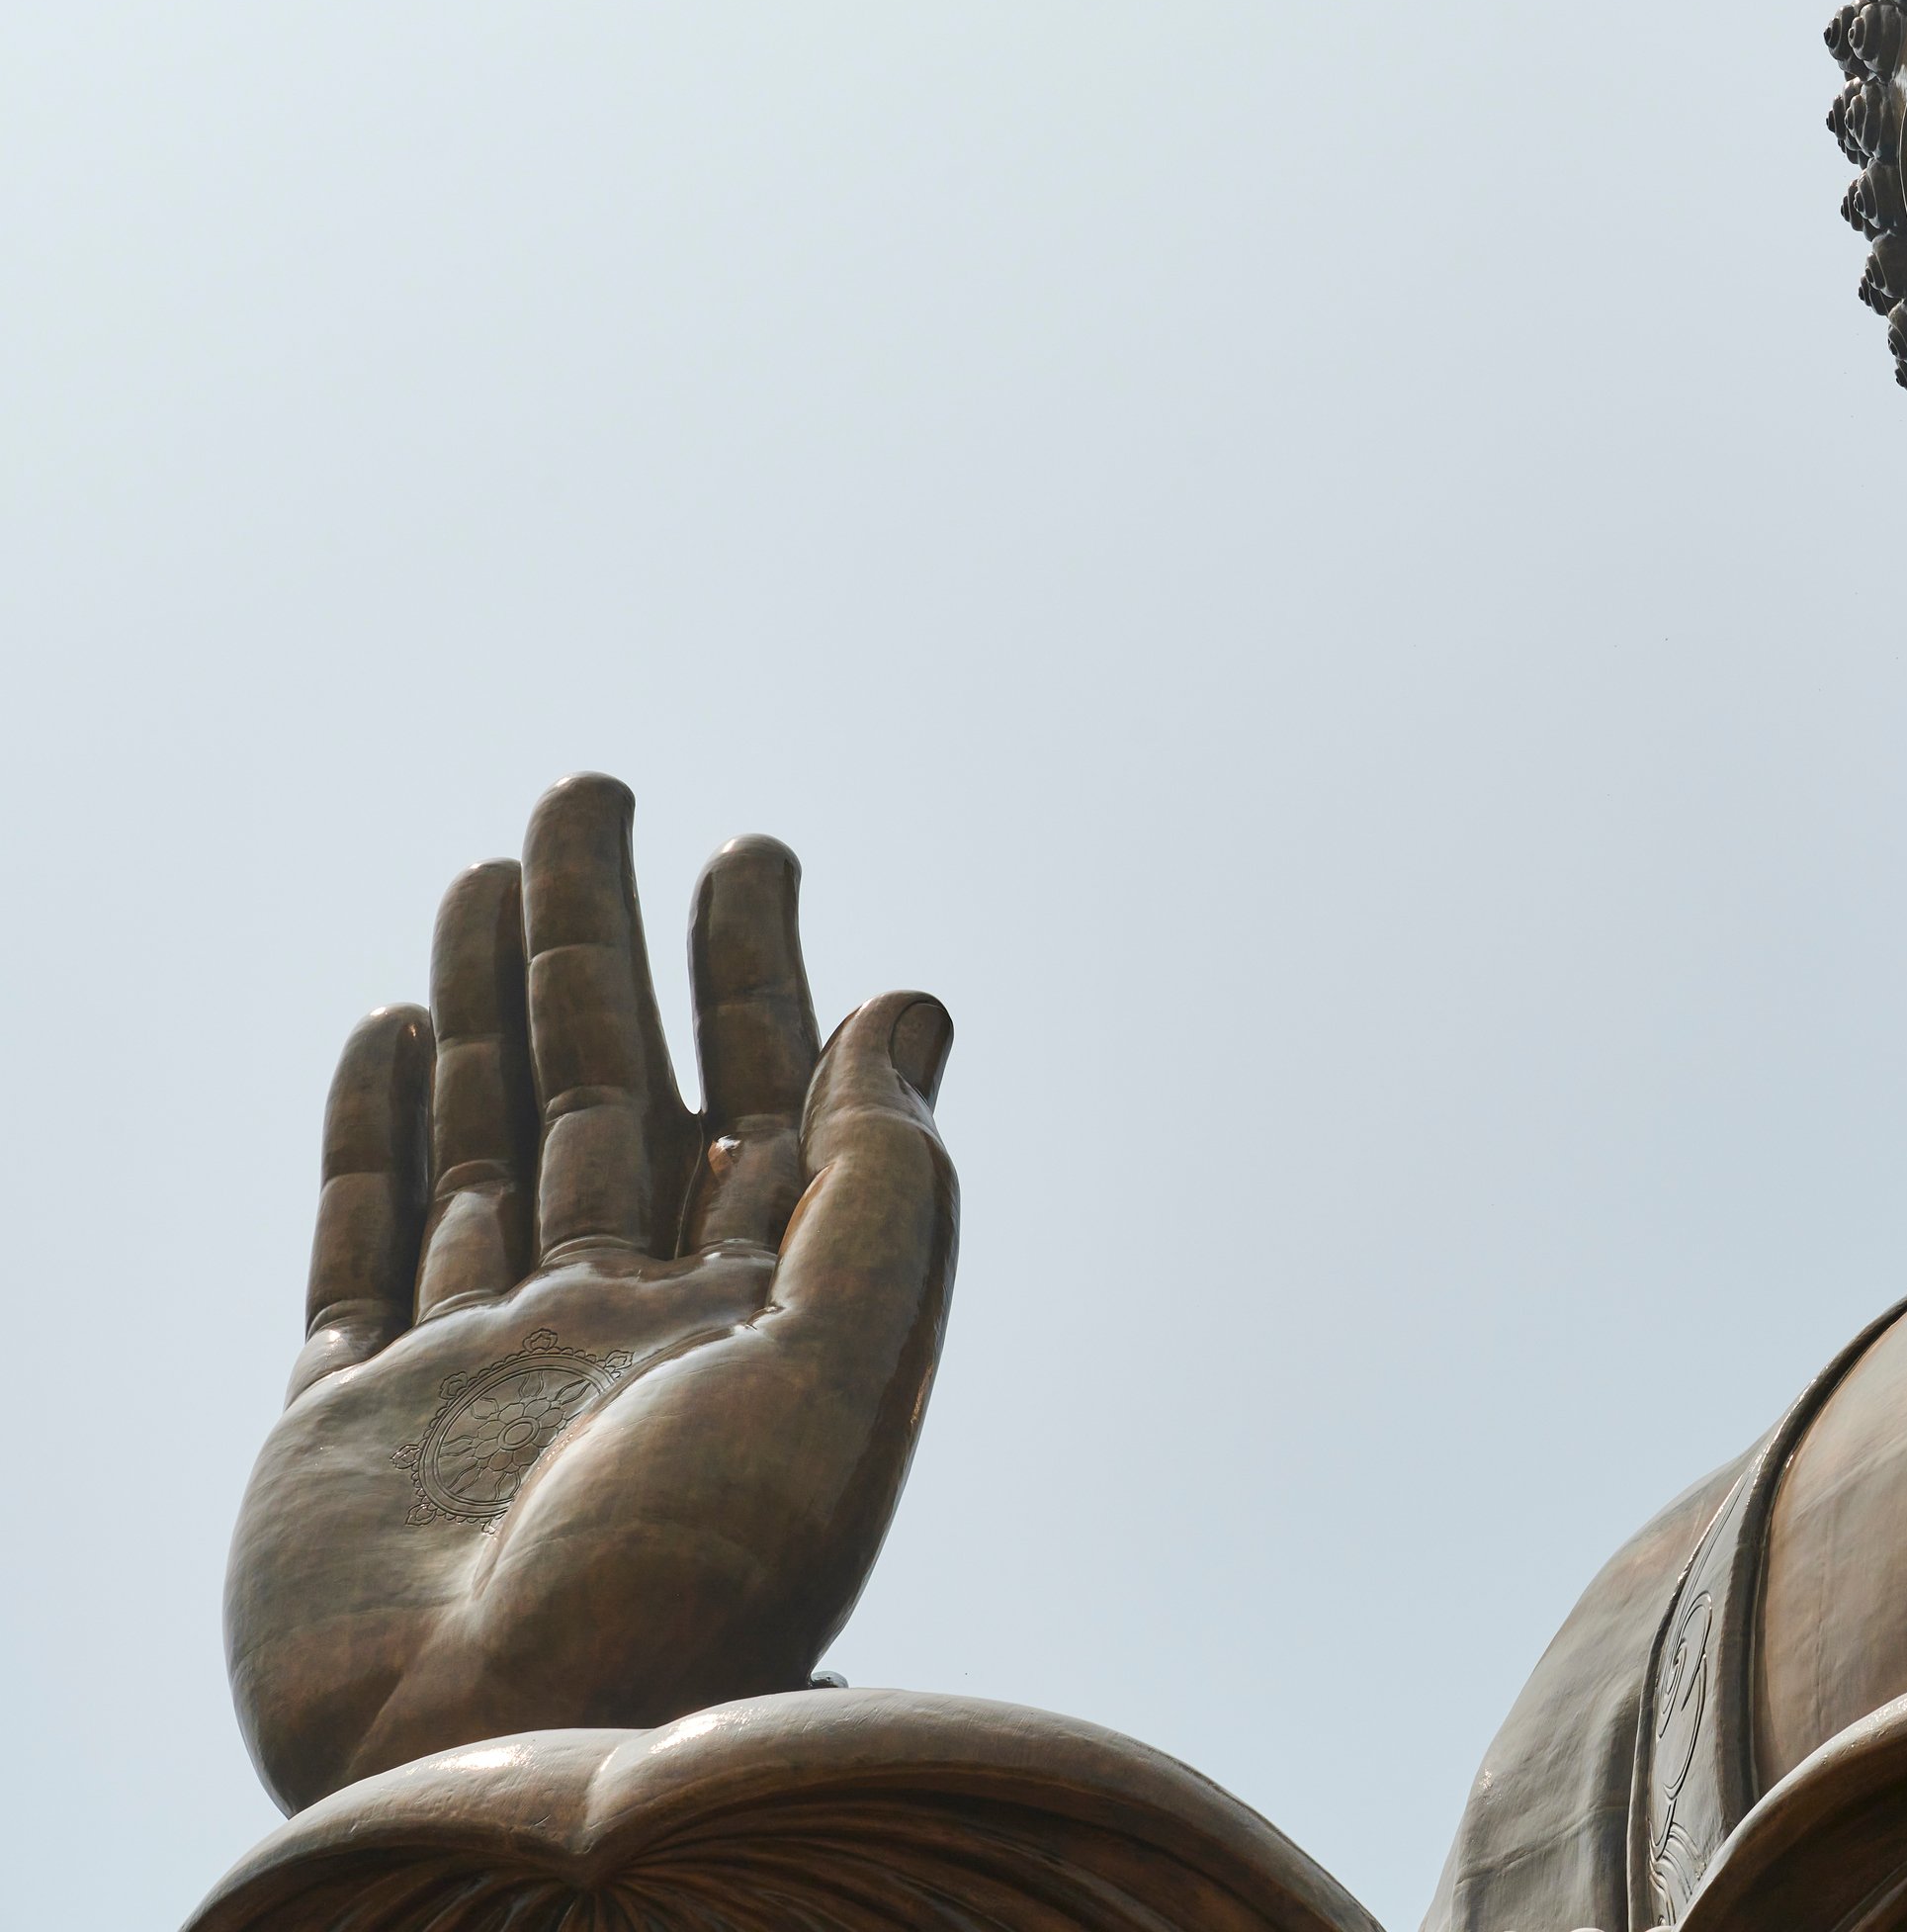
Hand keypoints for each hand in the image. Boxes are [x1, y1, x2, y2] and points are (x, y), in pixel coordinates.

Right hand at [225, 775, 957, 1809]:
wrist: (497, 1766)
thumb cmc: (693, 1596)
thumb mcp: (836, 1379)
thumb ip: (882, 1198)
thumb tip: (907, 1019)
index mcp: (757, 1325)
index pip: (767, 1104)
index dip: (767, 977)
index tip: (763, 856)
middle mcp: (626, 1333)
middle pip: (619, 1086)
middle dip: (614, 937)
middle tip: (605, 789)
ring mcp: (482, 1373)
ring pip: (493, 1134)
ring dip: (498, 996)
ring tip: (504, 859)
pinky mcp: (350, 1423)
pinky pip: (365, 1240)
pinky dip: (377, 1128)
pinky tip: (399, 1019)